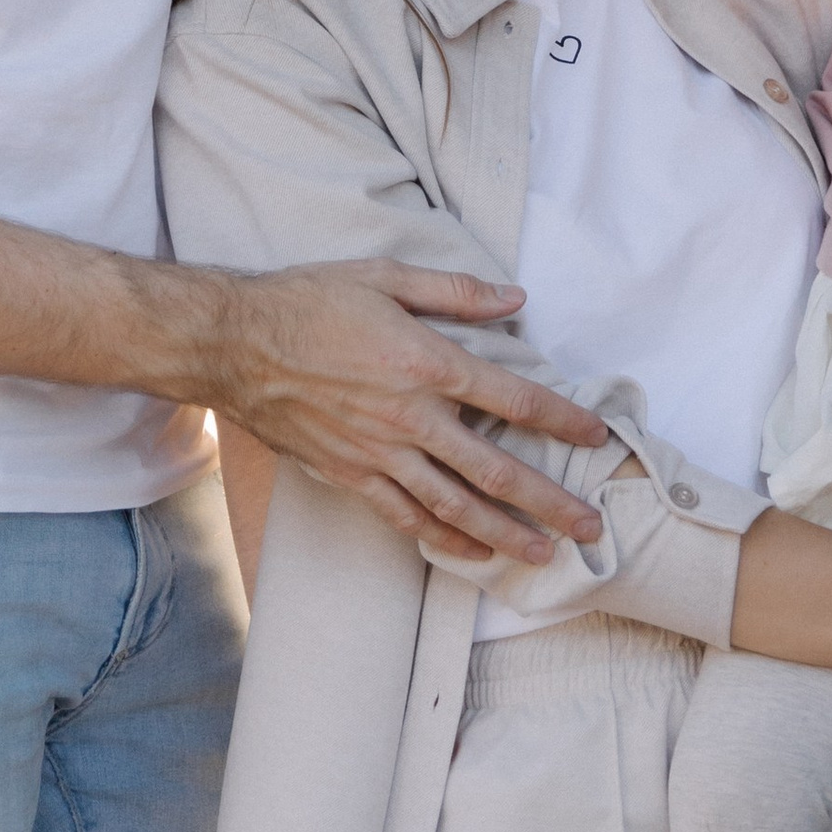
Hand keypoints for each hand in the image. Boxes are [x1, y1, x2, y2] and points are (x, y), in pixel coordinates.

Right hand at [202, 260, 608, 565]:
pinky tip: (474, 555)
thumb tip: (516, 300)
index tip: (597, 436)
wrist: (234, 344)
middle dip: (550, 502)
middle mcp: (411, 417)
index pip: (514, 399)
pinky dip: (445, 540)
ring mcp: (380, 454)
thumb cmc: (309, 301)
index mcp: (427, 362)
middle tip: (592, 527)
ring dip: (507, 535)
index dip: (563, 420)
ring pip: (456, 507)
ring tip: (546, 555)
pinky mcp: (351, 476)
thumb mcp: (385, 276)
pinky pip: (407, 518)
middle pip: (496, 470)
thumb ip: (455, 291)